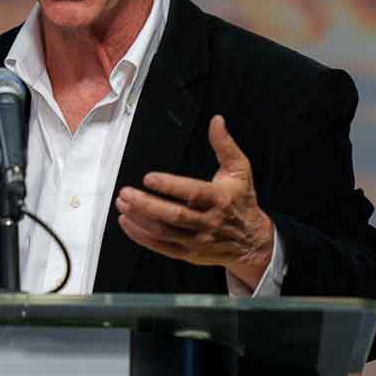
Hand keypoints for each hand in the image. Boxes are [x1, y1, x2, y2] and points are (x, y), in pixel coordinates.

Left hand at [115, 115, 273, 290]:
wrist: (252, 240)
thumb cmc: (242, 201)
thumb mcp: (239, 170)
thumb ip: (225, 145)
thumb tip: (217, 122)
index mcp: (220, 199)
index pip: (193, 193)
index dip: (170, 186)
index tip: (149, 178)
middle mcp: (208, 222)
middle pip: (174, 215)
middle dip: (146, 204)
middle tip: (126, 193)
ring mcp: (198, 240)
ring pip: (164, 231)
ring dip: (140, 219)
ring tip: (123, 204)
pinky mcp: (189, 253)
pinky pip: (162, 247)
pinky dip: (142, 236)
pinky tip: (128, 223)